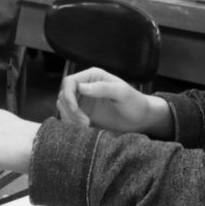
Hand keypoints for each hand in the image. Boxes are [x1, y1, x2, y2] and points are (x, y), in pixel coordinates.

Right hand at [57, 67, 171, 137]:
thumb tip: (81, 87)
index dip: (68, 97)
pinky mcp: (83, 113)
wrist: (141, 119)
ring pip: (63, 107)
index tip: (76, 111)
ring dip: (70, 118)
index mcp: (93, 76)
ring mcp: (83, 100)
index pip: (69, 82)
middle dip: (70, 111)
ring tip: (86, 127)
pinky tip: (84, 129)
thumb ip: (103, 88)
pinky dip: (72, 124)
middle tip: (85, 123)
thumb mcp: (122, 93)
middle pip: (64, 95)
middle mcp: (85, 86)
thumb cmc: (135, 103)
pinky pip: (69, 117)